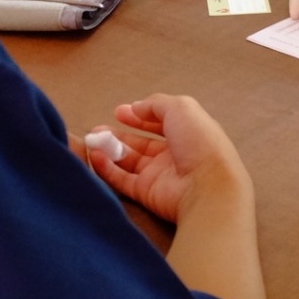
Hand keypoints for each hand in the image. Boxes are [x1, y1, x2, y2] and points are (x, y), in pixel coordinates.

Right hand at [77, 94, 249, 224]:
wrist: (206, 185)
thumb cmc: (199, 141)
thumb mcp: (180, 108)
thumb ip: (156, 105)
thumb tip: (135, 107)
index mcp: (187, 134)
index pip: (160, 123)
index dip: (140, 116)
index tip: (119, 112)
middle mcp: (174, 155)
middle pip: (141, 144)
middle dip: (119, 135)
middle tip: (98, 129)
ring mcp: (159, 175)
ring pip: (129, 161)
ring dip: (110, 150)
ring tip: (92, 140)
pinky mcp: (146, 193)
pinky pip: (122, 180)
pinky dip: (107, 168)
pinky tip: (95, 156)